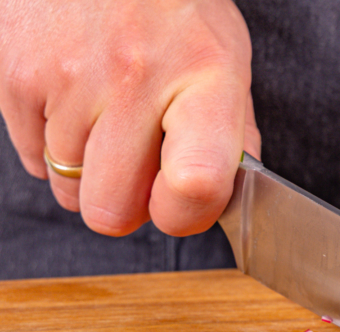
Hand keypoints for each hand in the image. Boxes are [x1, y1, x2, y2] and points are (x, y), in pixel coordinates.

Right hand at [0, 0, 260, 236]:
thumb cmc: (175, 9)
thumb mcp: (225, 60)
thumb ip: (232, 135)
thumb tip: (223, 198)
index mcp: (205, 78)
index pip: (197, 184)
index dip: (185, 216)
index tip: (179, 202)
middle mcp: (136, 78)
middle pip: (112, 212)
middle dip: (126, 202)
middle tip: (139, 164)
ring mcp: (70, 77)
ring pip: (68, 190)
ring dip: (90, 170)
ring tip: (108, 118)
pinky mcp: (17, 74)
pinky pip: (33, 158)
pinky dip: (55, 144)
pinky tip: (77, 102)